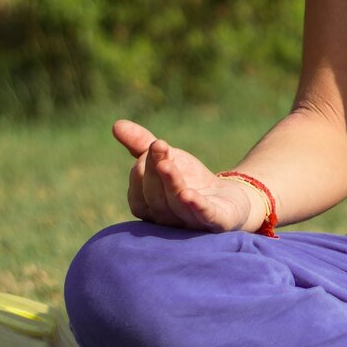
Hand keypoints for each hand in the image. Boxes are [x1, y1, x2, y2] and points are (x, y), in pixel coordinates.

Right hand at [112, 119, 262, 232]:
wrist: (230, 199)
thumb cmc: (190, 179)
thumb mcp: (168, 158)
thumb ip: (141, 145)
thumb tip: (116, 124)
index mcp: (149, 206)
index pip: (138, 191)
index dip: (144, 168)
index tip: (153, 145)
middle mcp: (167, 219)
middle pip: (155, 197)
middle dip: (155, 173)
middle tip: (158, 147)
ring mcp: (191, 222)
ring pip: (176, 206)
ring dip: (171, 184)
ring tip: (166, 164)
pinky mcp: (217, 222)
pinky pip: (204, 216)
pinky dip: (196, 206)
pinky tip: (189, 195)